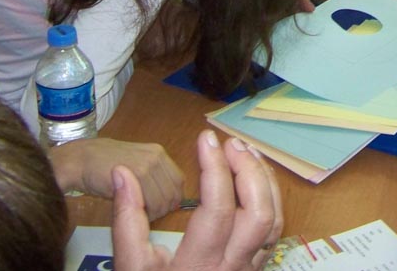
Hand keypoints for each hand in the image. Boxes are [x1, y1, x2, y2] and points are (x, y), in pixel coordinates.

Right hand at [50, 137, 182, 219]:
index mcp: (158, 154)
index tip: (157, 209)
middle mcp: (157, 156)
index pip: (178, 182)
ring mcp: (148, 164)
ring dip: (153, 213)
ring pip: (164, 199)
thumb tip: (169, 199)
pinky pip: (152, 201)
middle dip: (162, 208)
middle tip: (144, 214)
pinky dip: (144, 213)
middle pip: (173, 192)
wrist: (81, 160)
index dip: (170, 200)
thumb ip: (152, 177)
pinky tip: (130, 211)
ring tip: (135, 213)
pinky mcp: (138, 173)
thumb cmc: (102, 167)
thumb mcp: (133, 166)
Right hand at [112, 131, 281, 270]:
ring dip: (264, 180)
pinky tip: (256, 178)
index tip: (205, 139)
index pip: (218, 208)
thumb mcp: (130, 265)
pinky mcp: (254, 268)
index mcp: (198, 265)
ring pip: (273, 221)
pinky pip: (273, 230)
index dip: (215, 168)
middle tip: (229, 143)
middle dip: (248, 171)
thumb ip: (126, 219)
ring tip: (245, 151)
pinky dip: (270, 198)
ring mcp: (247, 269)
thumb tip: (122, 173)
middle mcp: (231, 268)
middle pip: (258, 213)